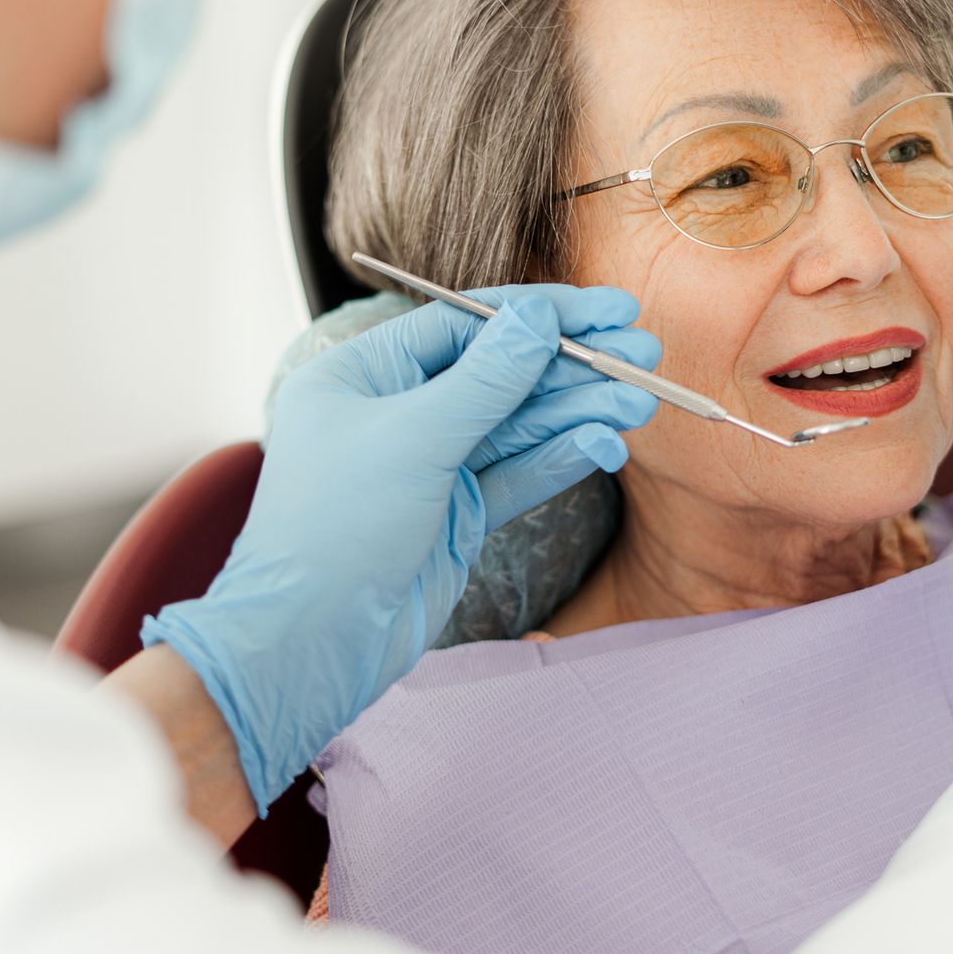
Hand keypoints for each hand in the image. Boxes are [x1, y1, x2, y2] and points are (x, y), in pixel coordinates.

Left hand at [142, 286, 660, 813]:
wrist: (309, 645)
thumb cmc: (335, 530)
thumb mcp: (414, 438)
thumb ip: (487, 379)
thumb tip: (540, 317)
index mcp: (363, 374)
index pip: (466, 324)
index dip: (542, 314)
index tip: (611, 308)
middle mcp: (397, 412)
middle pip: (501, 373)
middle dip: (573, 365)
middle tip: (643, 355)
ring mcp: (430, 466)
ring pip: (518, 427)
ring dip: (579, 413)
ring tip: (640, 404)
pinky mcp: (456, 516)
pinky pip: (518, 475)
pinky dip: (561, 459)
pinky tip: (605, 443)